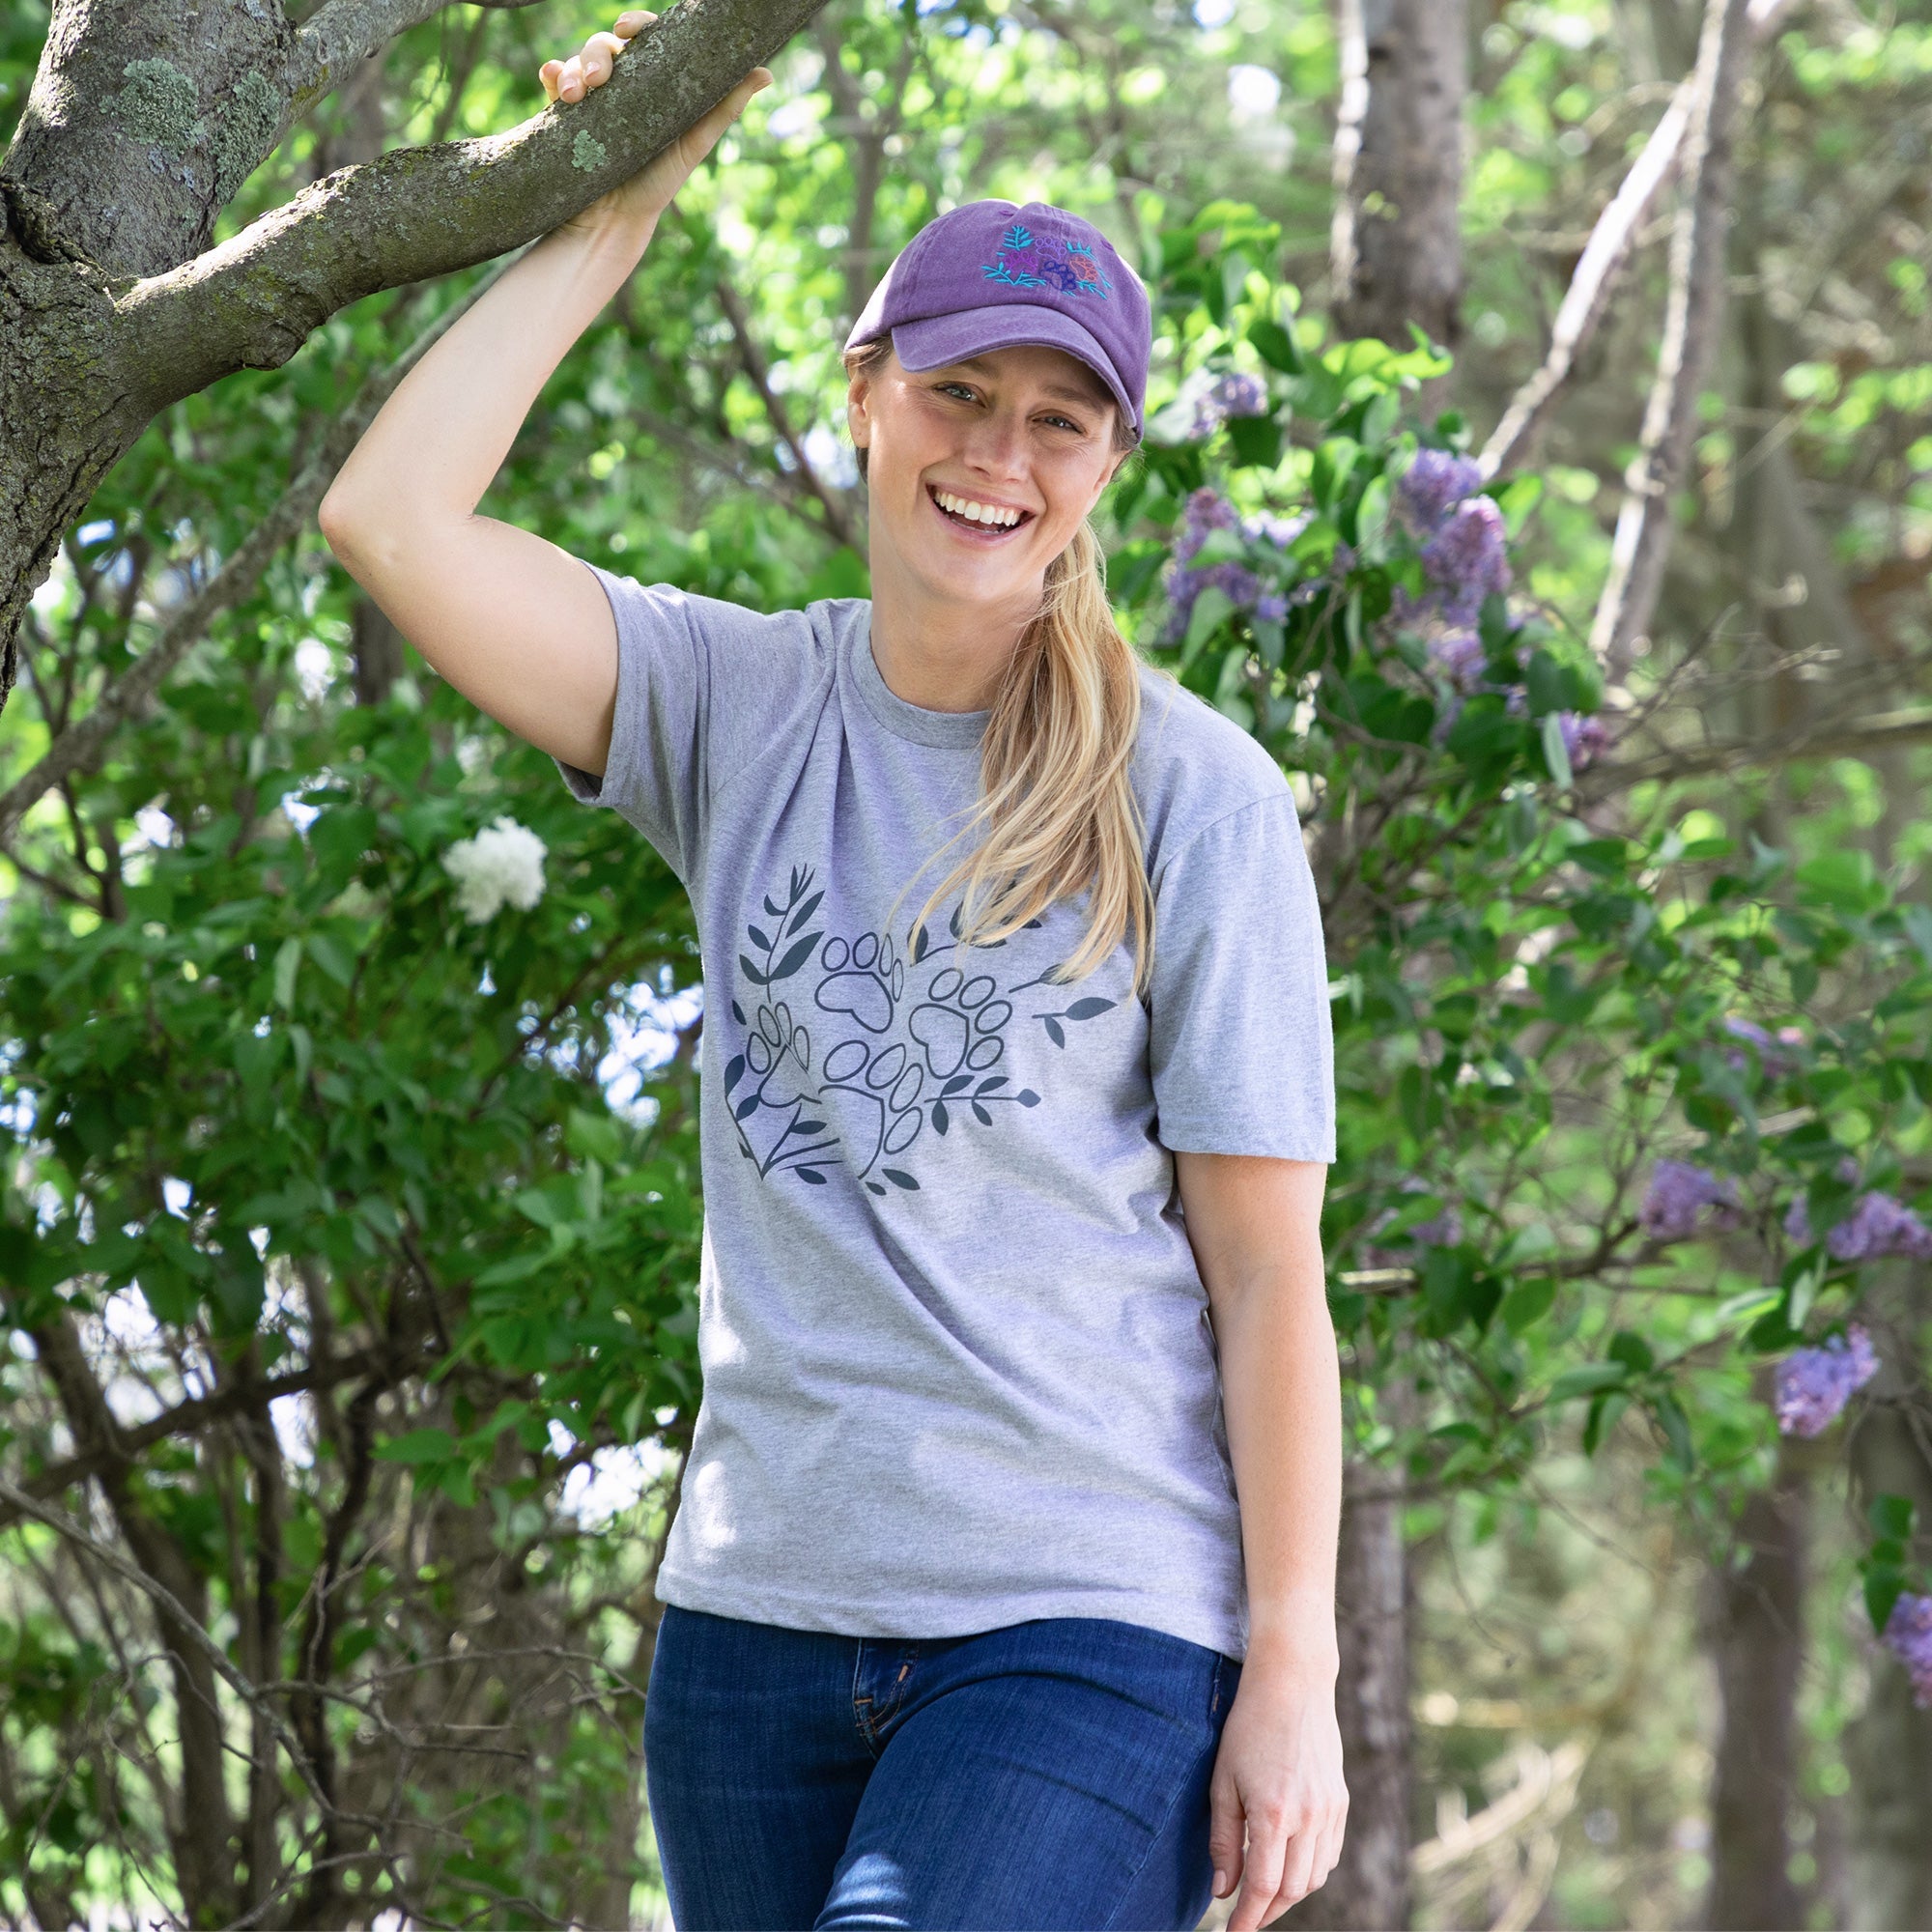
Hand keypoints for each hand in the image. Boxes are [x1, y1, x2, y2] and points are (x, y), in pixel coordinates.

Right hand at [540, 11, 770, 245]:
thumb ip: (724, 107)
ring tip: (575, 95)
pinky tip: (552, 80)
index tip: (629, 30)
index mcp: (652, 80)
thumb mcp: (695, 143)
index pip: (644, 38)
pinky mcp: (564, 113)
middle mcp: (620, 83)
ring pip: (578, 61)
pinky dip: (551, 73)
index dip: (636, 25)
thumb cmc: (660, 180)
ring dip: (574, 68)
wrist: (618, 220)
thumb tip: (764, 72)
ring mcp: (590, 96)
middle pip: (605, 46)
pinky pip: (553, 79)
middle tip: (600, 78)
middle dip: (597, 53)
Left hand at [1207, 1661, 1347, 1928]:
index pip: (1263, 1888)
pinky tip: (1290, 1869)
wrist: (1293, 1685)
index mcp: (1274, 1814)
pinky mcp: (1340, 1802)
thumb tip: (1222, 1891)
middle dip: (1267, 1913)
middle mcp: (1308, 1818)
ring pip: (1314, 1878)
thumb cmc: (1248, 1728)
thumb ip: (1224, 1840)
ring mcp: (1329, 1811)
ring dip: (1290, 1896)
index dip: (1246, 1919)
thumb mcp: (1223, 1780)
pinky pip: (1329, 1855)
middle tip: (1244, 1920)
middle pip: (1292, 1891)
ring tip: (1264, 1898)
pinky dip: (1310, 1872)